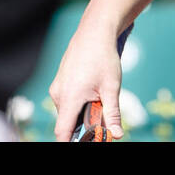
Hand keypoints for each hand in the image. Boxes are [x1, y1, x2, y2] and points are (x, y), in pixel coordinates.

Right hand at [49, 19, 125, 141]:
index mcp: (70, 98)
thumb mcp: (112, 87)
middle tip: (101, 119)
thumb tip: (117, 134)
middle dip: (83, 125)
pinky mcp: (60, 81)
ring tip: (99, 97)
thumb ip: (112, 113)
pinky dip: (78, 102)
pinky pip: (66, 100)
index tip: (84, 142)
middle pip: (67, 122)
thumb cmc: (104, 57)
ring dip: (81, 112)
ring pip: (67, 110)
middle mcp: (59, 94)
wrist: (94, 32)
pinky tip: (92, 90)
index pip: (62, 131)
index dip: (70, 142)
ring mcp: (57, 87)